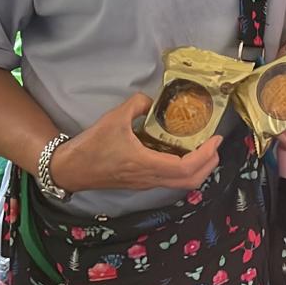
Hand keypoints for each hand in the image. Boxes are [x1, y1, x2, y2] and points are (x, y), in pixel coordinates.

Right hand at [48, 93, 222, 194]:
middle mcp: (149, 178)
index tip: (216, 139)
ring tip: (204, 148)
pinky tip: (182, 152)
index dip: (205, 155)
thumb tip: (153, 100)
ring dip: (198, 169)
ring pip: (180, 184)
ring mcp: (145, 184)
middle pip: (190, 182)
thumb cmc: (91, 146)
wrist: (70, 169)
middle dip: (209, 165)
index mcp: (146, 164)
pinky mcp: (140, 183)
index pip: (185, 168)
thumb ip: (138, 104)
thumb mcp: (115, 117)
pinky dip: (184, 170)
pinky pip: (169, 181)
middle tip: (216, 145)